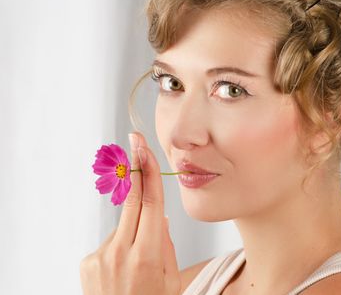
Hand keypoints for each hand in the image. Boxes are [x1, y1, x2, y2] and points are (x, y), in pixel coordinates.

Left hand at [80, 131, 180, 294]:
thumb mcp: (170, 280)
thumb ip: (166, 245)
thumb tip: (159, 217)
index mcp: (147, 257)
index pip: (151, 204)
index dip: (148, 173)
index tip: (143, 149)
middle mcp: (120, 252)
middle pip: (132, 201)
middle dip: (135, 171)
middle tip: (134, 142)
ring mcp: (100, 256)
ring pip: (123, 225)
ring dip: (134, 229)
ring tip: (138, 260)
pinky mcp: (87, 261)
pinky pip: (110, 241)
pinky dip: (120, 245)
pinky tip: (123, 268)